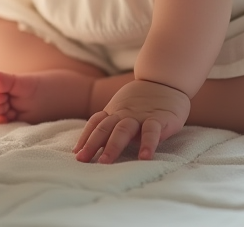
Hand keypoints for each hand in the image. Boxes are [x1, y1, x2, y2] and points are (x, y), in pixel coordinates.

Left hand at [73, 79, 190, 162]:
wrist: (167, 81)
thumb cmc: (144, 102)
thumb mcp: (125, 110)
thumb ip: (113, 125)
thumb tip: (94, 146)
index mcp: (115, 113)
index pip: (96, 124)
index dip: (85, 137)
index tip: (76, 154)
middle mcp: (124, 115)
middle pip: (105, 128)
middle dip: (92, 144)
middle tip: (83, 160)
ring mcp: (141, 116)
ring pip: (123, 130)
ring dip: (112, 145)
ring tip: (105, 162)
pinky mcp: (160, 119)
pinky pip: (152, 131)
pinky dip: (147, 144)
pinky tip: (144, 157)